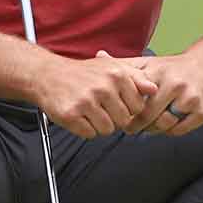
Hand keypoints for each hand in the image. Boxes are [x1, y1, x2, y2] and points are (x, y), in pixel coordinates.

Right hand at [31, 52, 158, 138]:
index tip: (117, 102)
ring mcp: (86, 102)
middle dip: (114, 118)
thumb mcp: (113, 68)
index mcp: (117, 75)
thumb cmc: (83, 73)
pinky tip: (79, 115)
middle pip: (124, 121)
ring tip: (90, 110)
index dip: (128, 108)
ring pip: (108, 130)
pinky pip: (89, 134)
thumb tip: (154, 89)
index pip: (138, 107)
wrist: (48, 74)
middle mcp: (103, 87)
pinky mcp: (70, 115)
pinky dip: (85, 129)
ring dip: (99, 125)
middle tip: (100, 106)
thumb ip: (137, 78)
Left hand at [129, 52, 202, 135]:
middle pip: (148, 116)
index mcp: (159, 73)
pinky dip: (171, 130)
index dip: (125, 111)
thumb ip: (124, 64)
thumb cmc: (174, 68)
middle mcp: (175, 85)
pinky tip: (168, 122)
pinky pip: (179, 130)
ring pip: (164, 125)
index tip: (121, 116)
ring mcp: (191, 99)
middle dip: (138, 124)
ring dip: (154, 128)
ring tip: (150, 124)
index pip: (134, 99)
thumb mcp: (150, 63)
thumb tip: (99, 55)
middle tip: (131, 127)